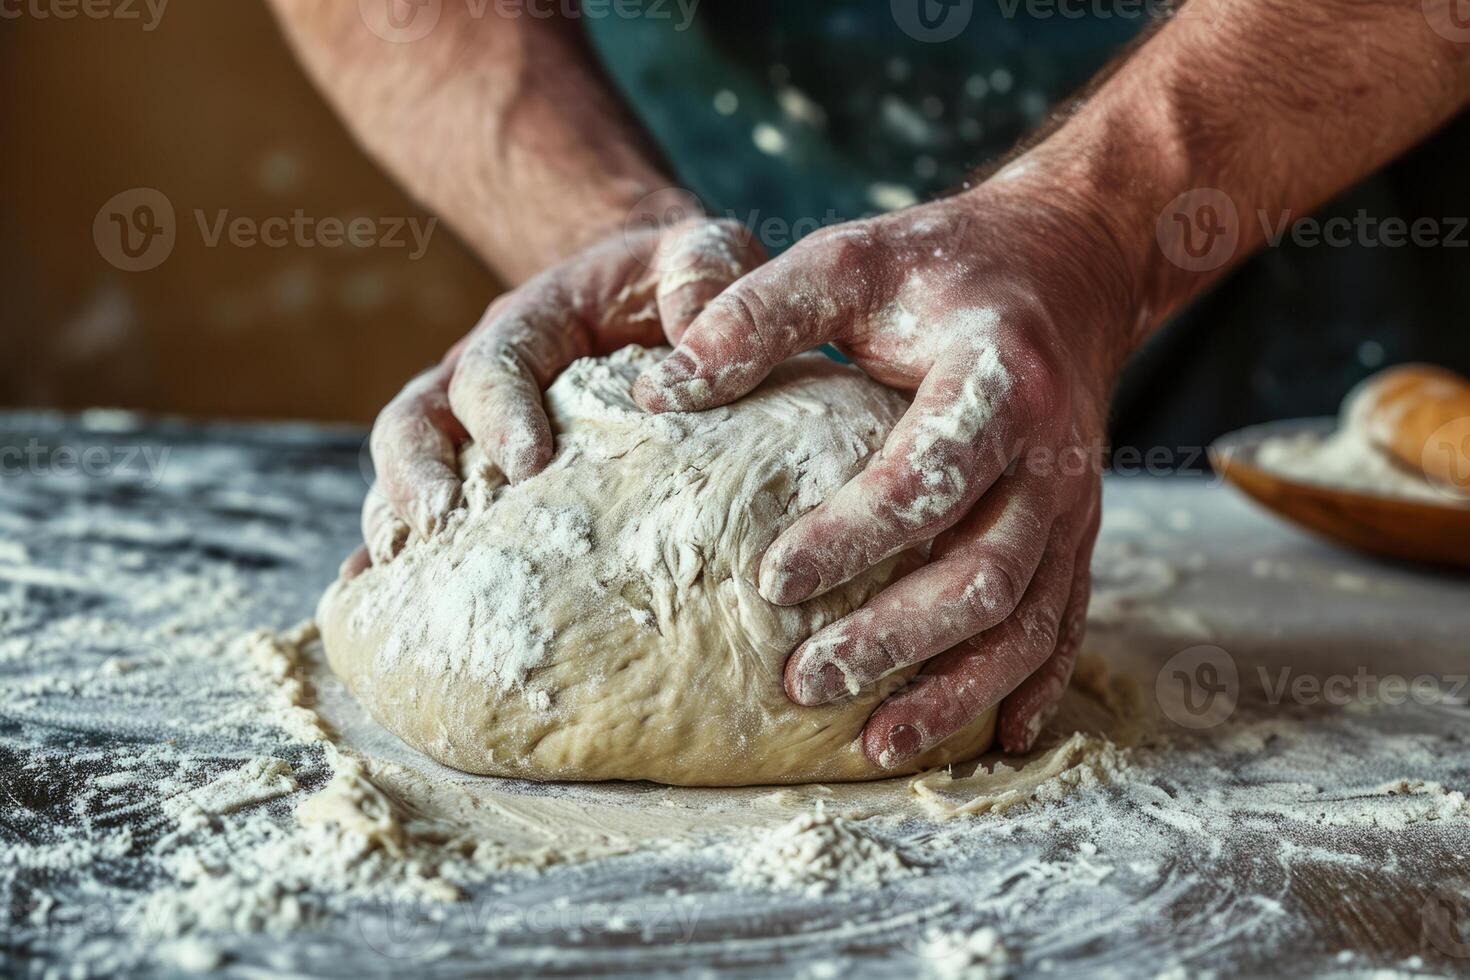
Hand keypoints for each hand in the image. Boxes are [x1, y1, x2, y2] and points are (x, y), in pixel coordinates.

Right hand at [346, 209, 765, 576]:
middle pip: (417, 420)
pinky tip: (380, 606)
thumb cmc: (681, 283)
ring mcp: (471, 431)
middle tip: (442, 525)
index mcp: (532, 325)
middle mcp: (482, 377)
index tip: (528, 463)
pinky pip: (423, 515)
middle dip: (419, 474)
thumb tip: (690, 357)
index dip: (501, 412)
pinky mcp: (481, 477)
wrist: (658, 301)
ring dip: (399, 521)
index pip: (494, 364)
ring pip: (405, 473)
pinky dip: (398, 557)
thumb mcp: (702, 256)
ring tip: (405, 576)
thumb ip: (703, 276)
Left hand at [632, 176, 1134, 762]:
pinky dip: (1033, 684)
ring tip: (877, 743)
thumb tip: (661, 388)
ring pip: (1028, 618)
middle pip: (984, 572)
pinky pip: (1067, 622)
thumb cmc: (945, 265)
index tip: (770, 580)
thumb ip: (759, 314)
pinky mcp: (1080, 531)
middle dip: (895, 638)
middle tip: (805, 679)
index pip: (924, 476)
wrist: (1069, 263)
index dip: (852, 537)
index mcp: (996, 381)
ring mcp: (1075, 503)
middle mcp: (1051, 454)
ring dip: (956, 688)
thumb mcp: (851, 259)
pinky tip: (998, 738)